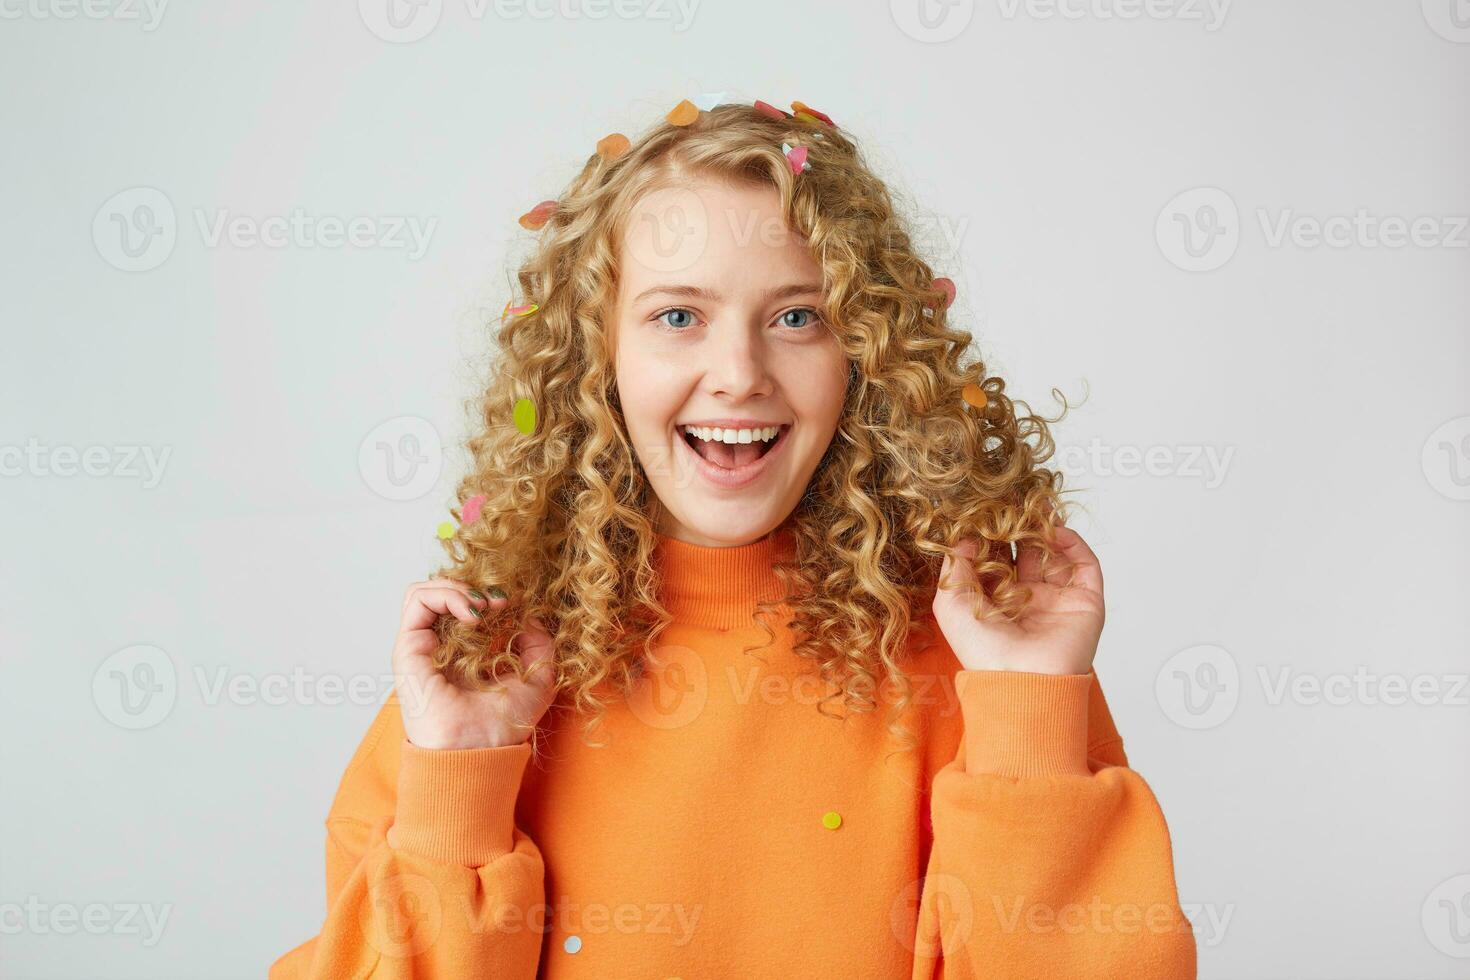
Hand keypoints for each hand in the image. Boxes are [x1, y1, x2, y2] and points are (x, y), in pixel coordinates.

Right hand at [391, 578, 556, 748]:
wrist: (480, 749)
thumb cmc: (506, 724)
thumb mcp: (539, 677)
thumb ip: (539, 644)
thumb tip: (530, 615)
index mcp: (464, 654)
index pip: (466, 605)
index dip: (489, 595)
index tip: (512, 605)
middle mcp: (439, 648)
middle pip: (445, 594)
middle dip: (475, 587)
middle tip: (500, 602)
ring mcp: (421, 646)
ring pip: (426, 591)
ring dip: (459, 587)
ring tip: (483, 606)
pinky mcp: (408, 647)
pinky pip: (417, 600)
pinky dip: (446, 594)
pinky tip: (473, 614)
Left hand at [931, 523, 1104, 675]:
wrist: (1022, 680)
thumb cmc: (983, 650)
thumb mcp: (951, 604)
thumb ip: (954, 567)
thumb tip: (964, 538)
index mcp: (997, 603)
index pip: (997, 559)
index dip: (992, 535)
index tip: (986, 511)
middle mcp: (1028, 600)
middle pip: (1027, 552)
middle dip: (1021, 527)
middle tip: (1014, 501)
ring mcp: (1058, 600)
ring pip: (1056, 554)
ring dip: (1047, 529)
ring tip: (1036, 507)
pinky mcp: (1085, 602)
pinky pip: (1084, 565)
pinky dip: (1074, 544)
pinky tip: (1056, 531)